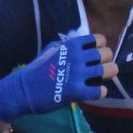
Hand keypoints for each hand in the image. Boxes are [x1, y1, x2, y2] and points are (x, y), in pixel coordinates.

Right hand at [0, 33, 114, 120]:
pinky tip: (93, 92)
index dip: (100, 47)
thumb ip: (67, 47)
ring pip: (109, 70)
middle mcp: (77, 57)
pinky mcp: (77, 91)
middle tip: (100, 68)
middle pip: (107, 54)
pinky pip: (100, 91)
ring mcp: (78, 74)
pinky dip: (100, 92)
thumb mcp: (51, 50)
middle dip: (106, 61)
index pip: (99, 39)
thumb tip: (81, 45)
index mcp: (72, 45)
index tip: (95, 54)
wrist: (23, 90)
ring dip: (108, 75)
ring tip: (100, 79)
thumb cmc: (37, 70)